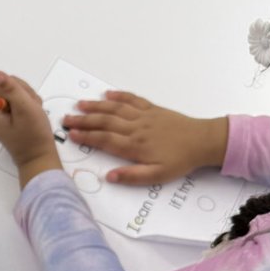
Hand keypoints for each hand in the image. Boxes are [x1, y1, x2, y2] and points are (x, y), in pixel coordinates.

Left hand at [0, 70, 61, 185]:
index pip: (0, 83)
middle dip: (24, 95)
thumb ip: (11, 89)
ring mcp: (2, 117)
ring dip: (29, 101)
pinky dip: (30, 107)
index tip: (23, 102)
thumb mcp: (24, 108)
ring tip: (32, 116)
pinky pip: (20, 104)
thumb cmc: (34, 138)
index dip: (17, 88)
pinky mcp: (11, 119)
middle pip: (8, 87)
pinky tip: (32, 118)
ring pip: (17, 94)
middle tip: (30, 110)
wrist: (40, 158)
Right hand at [61, 91, 227, 184]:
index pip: (105, 140)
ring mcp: (144, 116)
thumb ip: (133, 176)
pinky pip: (133, 100)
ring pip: (115, 109)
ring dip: (96, 106)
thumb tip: (109, 177)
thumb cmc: (181, 161)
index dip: (86, 136)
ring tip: (79, 105)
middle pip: (105, 122)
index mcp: (135, 146)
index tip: (70, 134)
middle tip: (65, 119)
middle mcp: (136, 128)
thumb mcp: (158, 176)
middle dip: (83, 120)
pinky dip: (119, 96)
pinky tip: (108, 93)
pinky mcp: (153, 109)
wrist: (203, 141)